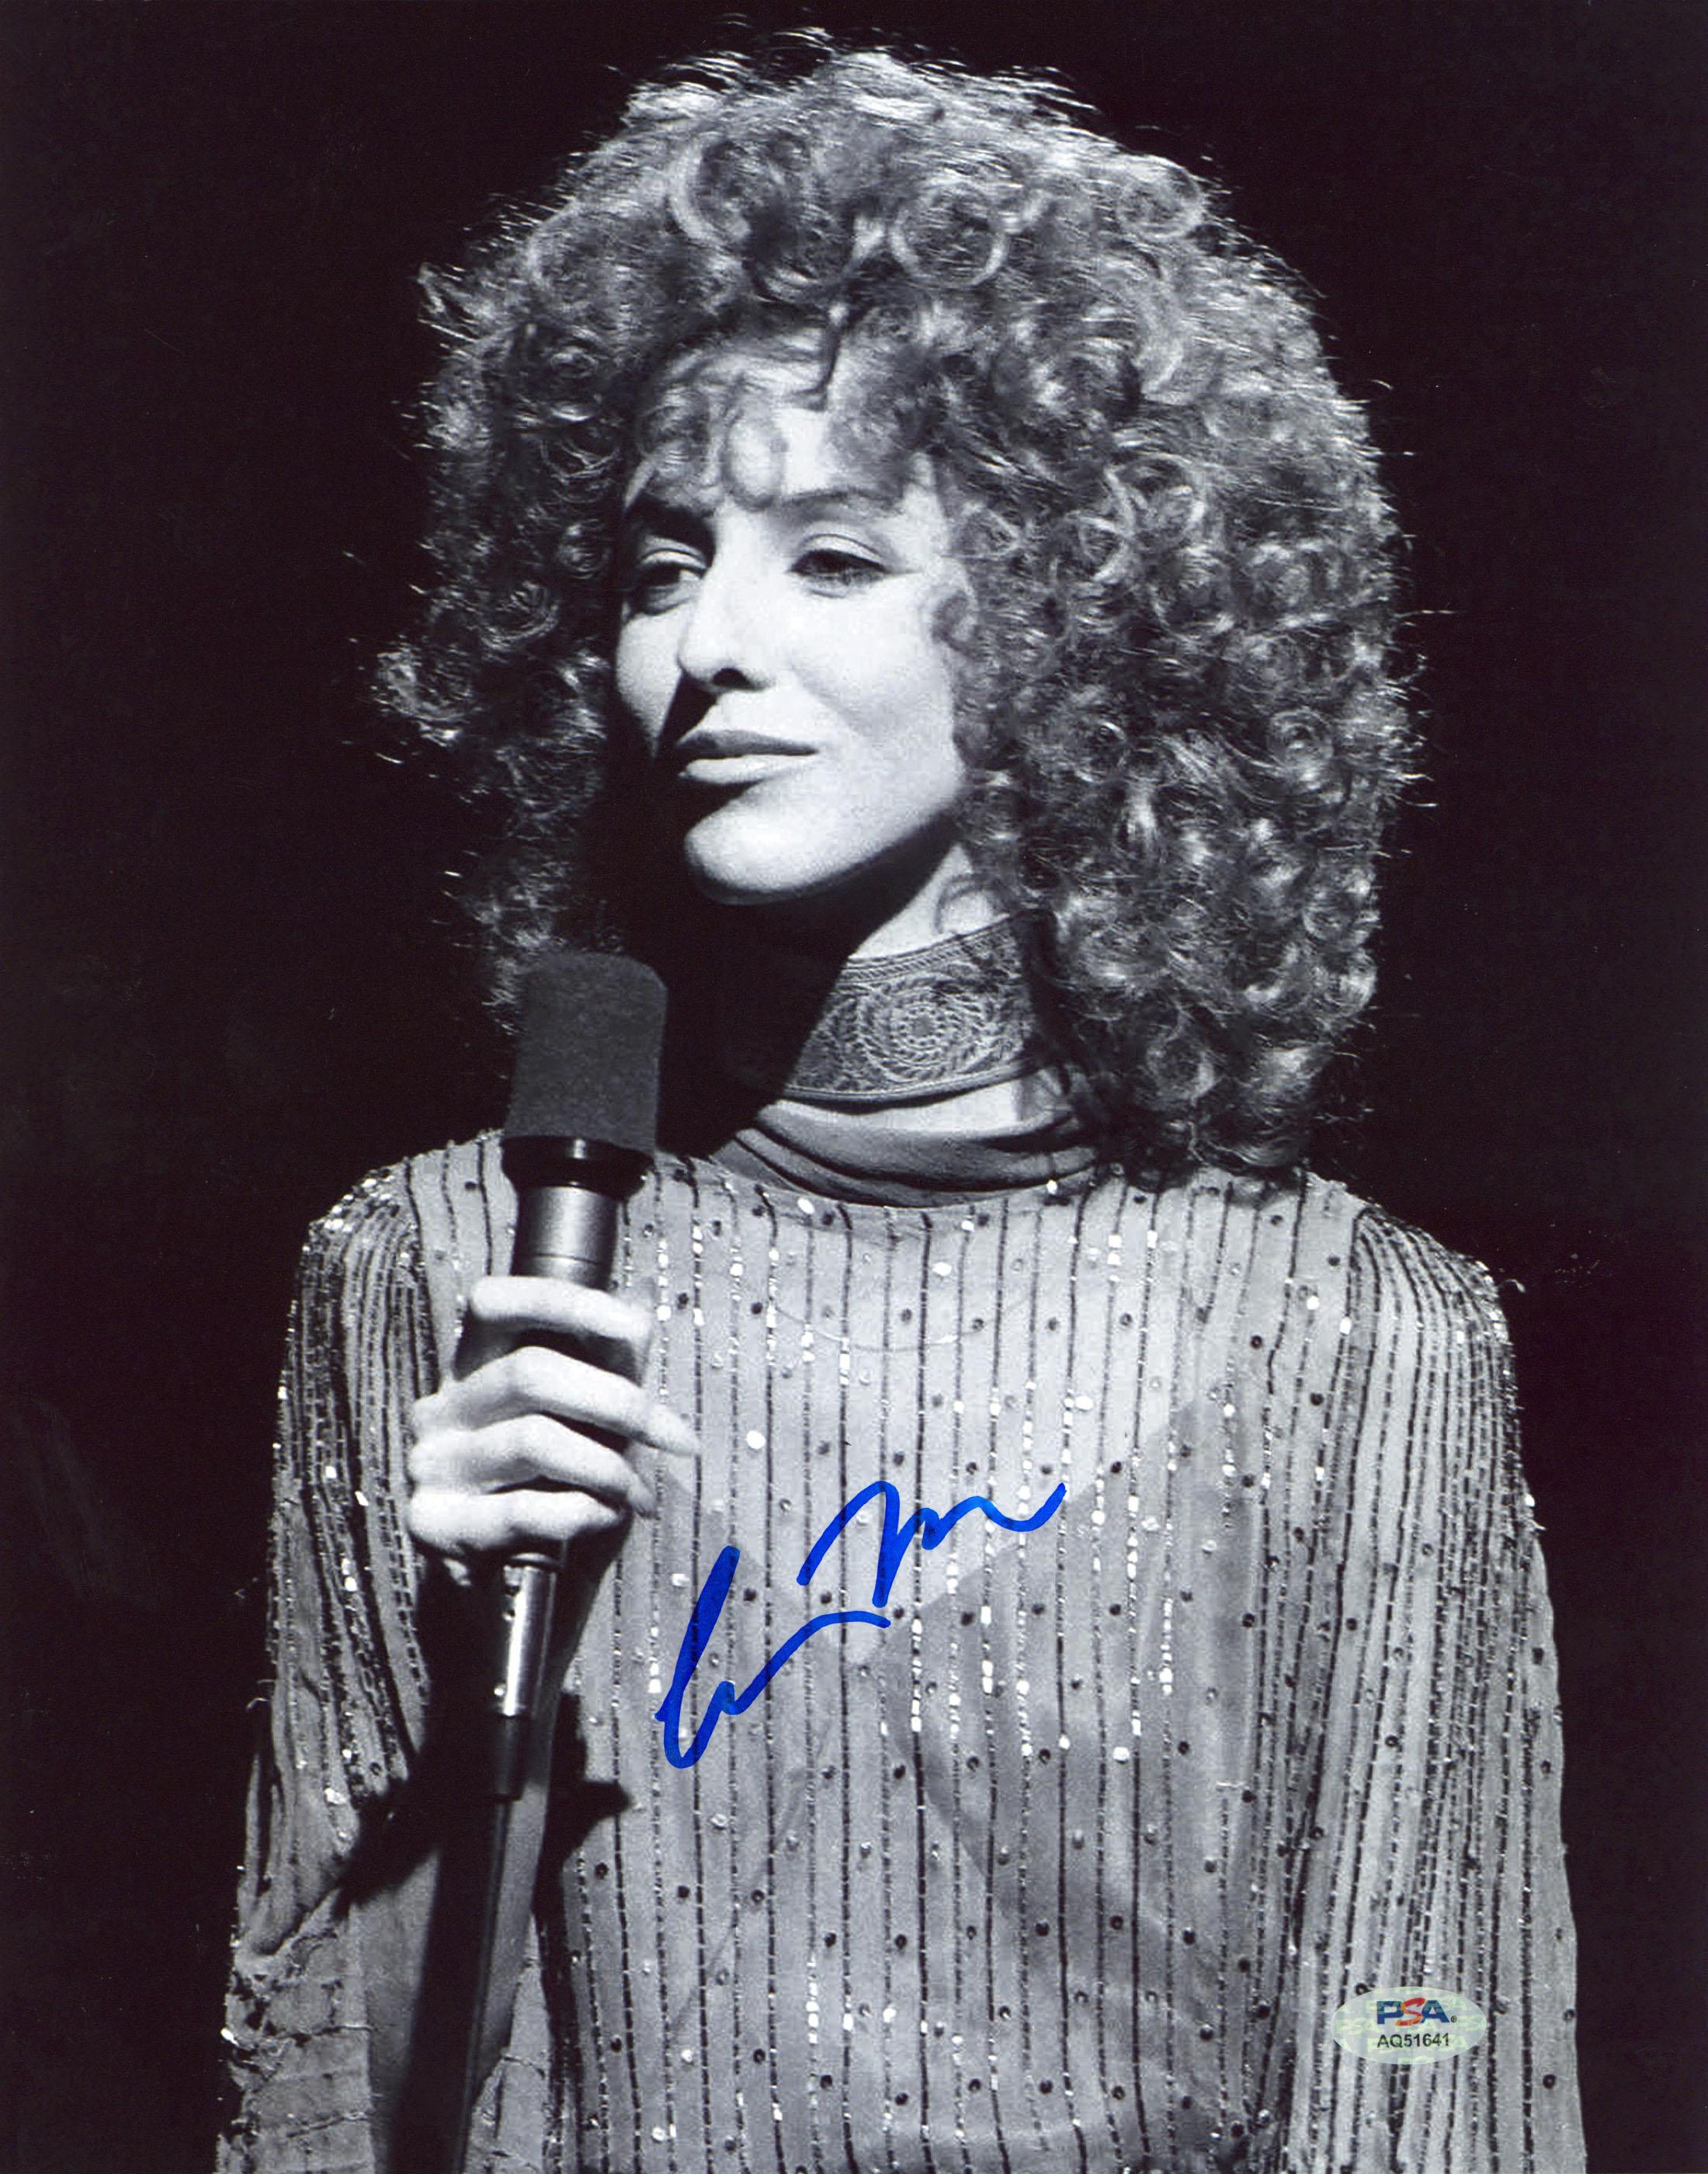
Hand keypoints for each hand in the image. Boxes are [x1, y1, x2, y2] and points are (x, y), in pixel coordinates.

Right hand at [406, 1275, 696, 1559]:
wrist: (520, 1602)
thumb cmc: (559, 1500)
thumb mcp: (593, 1426)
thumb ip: (609, 1370)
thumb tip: (641, 1309)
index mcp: (473, 1369)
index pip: (493, 1302)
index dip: (564, 1303)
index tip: (635, 1331)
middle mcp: (440, 1409)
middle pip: (531, 1371)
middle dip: (620, 1403)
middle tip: (675, 1439)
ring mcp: (430, 1467)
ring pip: (533, 1439)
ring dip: (609, 1469)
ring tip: (638, 1495)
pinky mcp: (433, 1526)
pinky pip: (521, 1509)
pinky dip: (581, 1512)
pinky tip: (602, 1519)